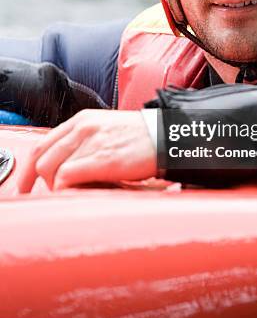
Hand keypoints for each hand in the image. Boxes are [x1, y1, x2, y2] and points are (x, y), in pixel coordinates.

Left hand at [17, 109, 156, 192]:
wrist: (167, 137)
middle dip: (39, 182)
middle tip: (50, 197)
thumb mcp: (107, 130)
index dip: (29, 169)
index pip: (42, 143)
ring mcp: (90, 142)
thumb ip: (85, 143)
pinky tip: (80, 193)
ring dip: (56, 187)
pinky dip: (66, 189)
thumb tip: (68, 169)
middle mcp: (82, 127)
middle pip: (41, 158)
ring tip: (74, 194)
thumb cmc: (142, 138)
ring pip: (50, 168)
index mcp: (82, 120)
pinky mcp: (101, 159)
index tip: (28, 185)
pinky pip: (66, 176)